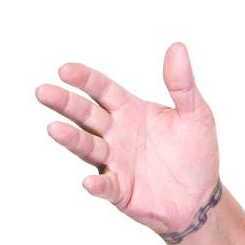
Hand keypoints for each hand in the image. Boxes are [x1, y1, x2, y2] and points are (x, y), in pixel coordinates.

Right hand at [35, 42, 221, 239]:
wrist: (200, 197)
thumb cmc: (195, 153)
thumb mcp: (196, 115)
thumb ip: (183, 85)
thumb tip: (177, 47)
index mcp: (130, 111)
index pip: (102, 90)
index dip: (85, 80)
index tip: (65, 70)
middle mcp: (116, 133)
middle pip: (86, 115)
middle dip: (65, 104)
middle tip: (44, 92)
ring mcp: (115, 161)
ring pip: (88, 147)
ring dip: (71, 139)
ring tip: (54, 129)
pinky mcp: (120, 189)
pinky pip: (105, 185)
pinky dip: (97, 183)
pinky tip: (89, 181)